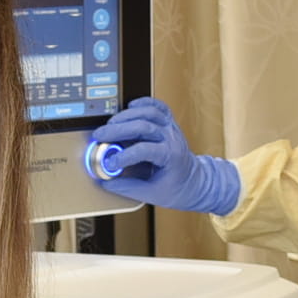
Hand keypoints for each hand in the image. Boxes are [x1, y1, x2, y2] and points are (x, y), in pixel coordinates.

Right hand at [81, 98, 240, 215]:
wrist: (197, 182)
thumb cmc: (178, 189)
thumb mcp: (153, 194)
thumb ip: (128, 187)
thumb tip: (107, 182)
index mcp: (171, 157)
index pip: (144, 150)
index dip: (123, 156)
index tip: (109, 163)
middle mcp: (172, 138)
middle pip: (144, 126)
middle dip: (118, 130)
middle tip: (100, 136)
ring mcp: (171, 128)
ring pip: (150, 112)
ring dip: (127, 115)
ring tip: (111, 124)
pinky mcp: (169, 123)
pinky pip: (158, 106)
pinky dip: (144, 102)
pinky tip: (130, 106)